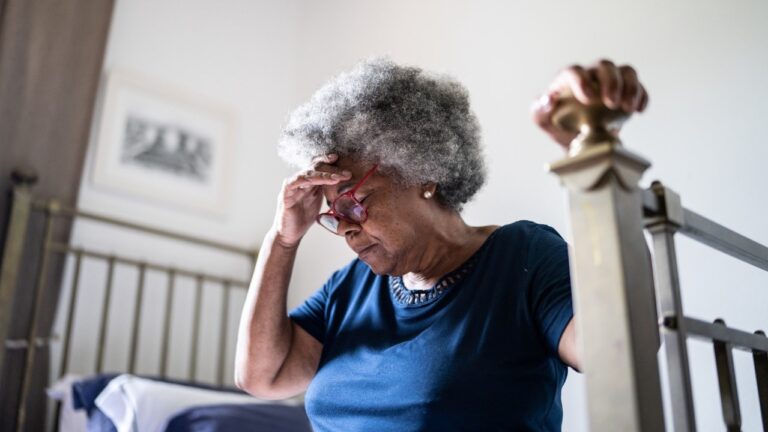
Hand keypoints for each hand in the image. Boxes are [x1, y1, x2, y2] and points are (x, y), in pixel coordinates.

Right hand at [272, 154, 350, 247]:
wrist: (289, 235)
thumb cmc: (303, 219)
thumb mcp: (319, 203)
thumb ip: (327, 193)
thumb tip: (345, 187)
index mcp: (309, 183)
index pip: (318, 167)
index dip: (328, 162)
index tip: (340, 159)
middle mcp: (300, 181)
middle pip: (314, 167)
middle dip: (331, 169)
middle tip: (347, 174)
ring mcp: (292, 187)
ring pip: (307, 173)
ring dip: (322, 174)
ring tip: (336, 178)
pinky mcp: (285, 195)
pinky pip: (293, 182)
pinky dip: (305, 179)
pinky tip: (317, 180)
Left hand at [532, 59, 648, 149]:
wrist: (576, 137)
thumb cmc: (557, 123)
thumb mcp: (542, 120)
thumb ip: (540, 110)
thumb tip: (549, 100)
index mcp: (568, 78)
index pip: (575, 71)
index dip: (582, 81)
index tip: (589, 99)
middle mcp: (591, 74)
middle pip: (604, 66)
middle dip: (611, 82)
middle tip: (612, 103)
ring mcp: (611, 80)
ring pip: (626, 71)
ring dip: (631, 87)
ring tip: (629, 108)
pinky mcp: (626, 90)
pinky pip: (639, 86)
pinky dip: (642, 96)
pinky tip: (639, 110)